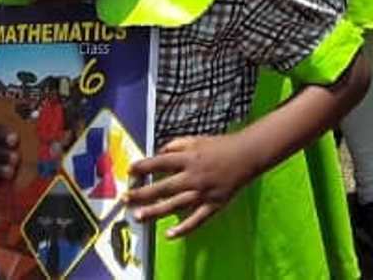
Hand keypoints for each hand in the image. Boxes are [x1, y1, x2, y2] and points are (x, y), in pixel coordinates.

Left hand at [129, 131, 261, 236]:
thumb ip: (176, 144)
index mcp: (189, 158)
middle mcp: (193, 175)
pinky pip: (197, 219)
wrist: (247, 155)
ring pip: (176, 204)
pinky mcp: (213, 204)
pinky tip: (169, 234)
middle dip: (143, 193)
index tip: (129, 171)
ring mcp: (203, 192)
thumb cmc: (220, 146)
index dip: (144, 166)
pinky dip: (183, 228)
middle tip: (125, 198)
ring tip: (138, 216)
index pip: (161, 162)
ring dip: (156, 211)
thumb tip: (159, 152)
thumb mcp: (196, 139)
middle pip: (164, 186)